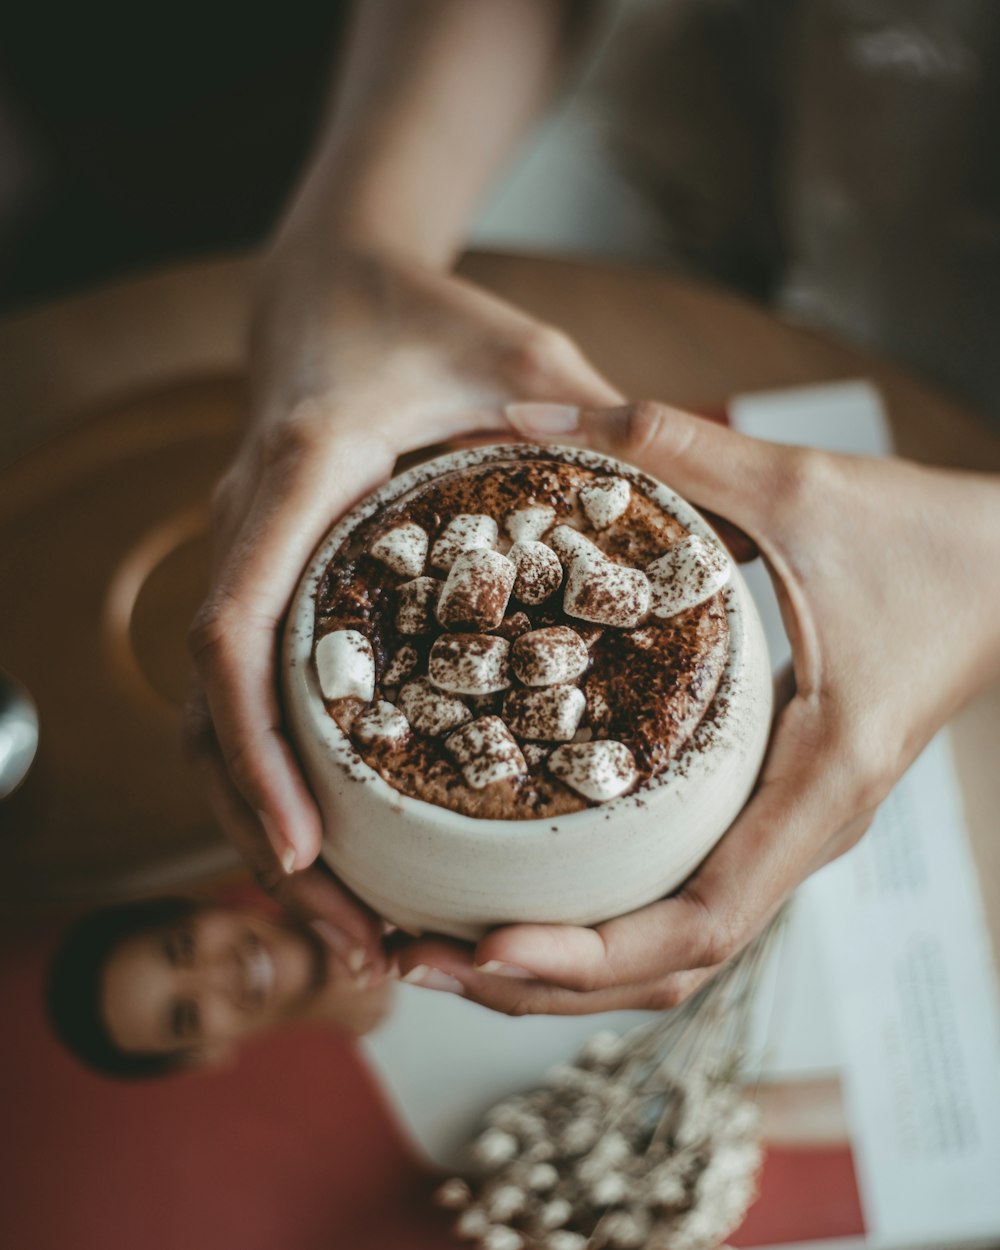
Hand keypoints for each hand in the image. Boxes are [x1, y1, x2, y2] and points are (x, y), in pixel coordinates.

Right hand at [185, 242, 620, 977]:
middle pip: (211, 709)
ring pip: (216, 718)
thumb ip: (592, 422)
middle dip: (259, 828)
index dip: (257, 747)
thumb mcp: (517, 353)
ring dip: (262, 822)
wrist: (330, 285)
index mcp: (300, 480)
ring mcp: (249, 560)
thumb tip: (690, 518)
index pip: (237, 631)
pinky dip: (278, 773)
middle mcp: (251, 532)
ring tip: (346, 923)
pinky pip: (250, 693)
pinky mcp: (269, 579)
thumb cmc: (422, 315)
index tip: (301, 846)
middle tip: (346, 932)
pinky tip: (338, 838)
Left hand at [396, 400, 999, 1011]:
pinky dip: (602, 916)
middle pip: (669, 966)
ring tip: (447, 950)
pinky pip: (683, 892)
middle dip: (545, 982)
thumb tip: (525, 415)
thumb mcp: (799, 488)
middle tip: (423, 962)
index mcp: (819, 785)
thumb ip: (666, 444)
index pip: (707, 922)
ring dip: (565, 965)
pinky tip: (521, 889)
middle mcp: (801, 832)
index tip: (491, 947)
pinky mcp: (770, 808)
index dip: (594, 953)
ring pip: (673, 946)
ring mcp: (787, 830)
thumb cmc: (928, 542)